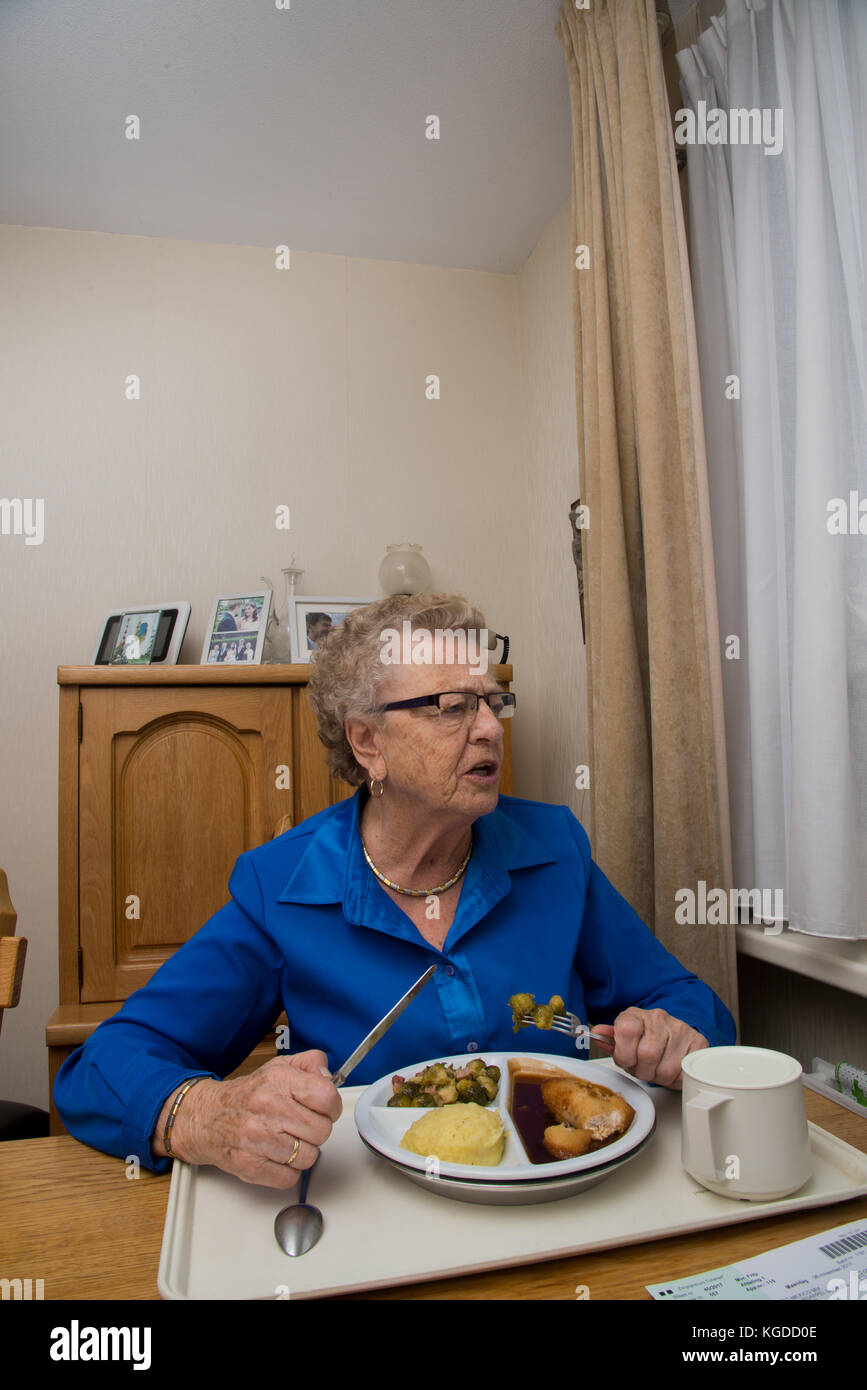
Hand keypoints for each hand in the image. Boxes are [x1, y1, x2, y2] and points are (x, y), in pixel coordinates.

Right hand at [153, 1050, 341, 1188]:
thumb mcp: (278, 1067)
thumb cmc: (246, 1095)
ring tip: (286, 1140)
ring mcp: (258, 1138)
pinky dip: (287, 1170)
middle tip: (300, 1125)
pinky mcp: (250, 1166)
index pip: (327, 1097)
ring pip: (309, 1157)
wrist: (205, 1118)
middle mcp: (267, 1107)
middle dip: (315, 1129)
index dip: (331, 1105)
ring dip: (302, 1152)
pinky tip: (276, 1155)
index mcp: (277, 1080)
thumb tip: (329, 1078)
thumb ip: (310, 1064)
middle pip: (322, 1130)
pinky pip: (290, 1177)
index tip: (323, 1108)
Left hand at [590, 1008, 707, 1088]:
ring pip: (666, 1068)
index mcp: (636, 1016)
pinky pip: (684, 1072)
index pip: (626, 1030)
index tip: (627, 1059)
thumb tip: (598, 1033)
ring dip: (660, 1077)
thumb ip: (611, 1040)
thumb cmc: (646, 1041)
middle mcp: (659, 1019)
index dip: (624, 1053)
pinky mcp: (698, 1043)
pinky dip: (676, 1078)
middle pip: (647, 1054)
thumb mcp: (624, 1040)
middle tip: (645, 1068)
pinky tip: (672, 1069)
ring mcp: (680, 1030)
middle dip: (643, 1070)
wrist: (675, 1035)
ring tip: (658, 1069)